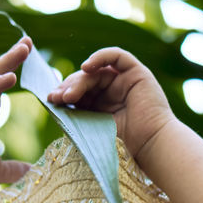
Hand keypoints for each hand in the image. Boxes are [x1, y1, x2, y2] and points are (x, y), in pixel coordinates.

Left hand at [46, 47, 176, 158]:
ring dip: (79, 80)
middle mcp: (113, 92)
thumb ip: (76, 114)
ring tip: (68, 94)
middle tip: (57, 98)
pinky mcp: (137, 73)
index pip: (79, 92)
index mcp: (102, 106)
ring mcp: (125, 81)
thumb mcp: (92, 128)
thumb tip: (53, 102)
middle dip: (69, 87)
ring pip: (97, 71)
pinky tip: (86, 67)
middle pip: (85, 80)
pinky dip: (100, 57)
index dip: (64, 93)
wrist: (150, 146)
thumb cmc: (124, 145)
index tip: (51, 100)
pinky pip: (117, 56)